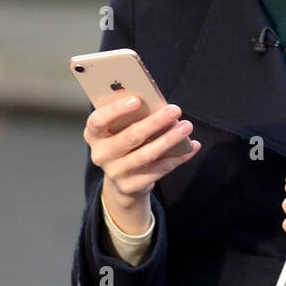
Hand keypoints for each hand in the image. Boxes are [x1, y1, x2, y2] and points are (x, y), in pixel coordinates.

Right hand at [84, 97, 200, 231]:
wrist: (123, 179)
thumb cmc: (125, 141)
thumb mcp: (121, 128)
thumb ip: (133, 116)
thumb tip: (160, 105)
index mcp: (94, 134)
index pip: (98, 120)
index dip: (116, 110)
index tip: (137, 100)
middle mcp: (100, 154)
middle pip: (130, 137)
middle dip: (155, 122)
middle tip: (175, 109)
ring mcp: (115, 172)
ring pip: (147, 154)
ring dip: (170, 139)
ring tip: (186, 126)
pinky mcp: (130, 186)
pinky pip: (158, 170)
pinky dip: (177, 158)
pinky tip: (191, 147)